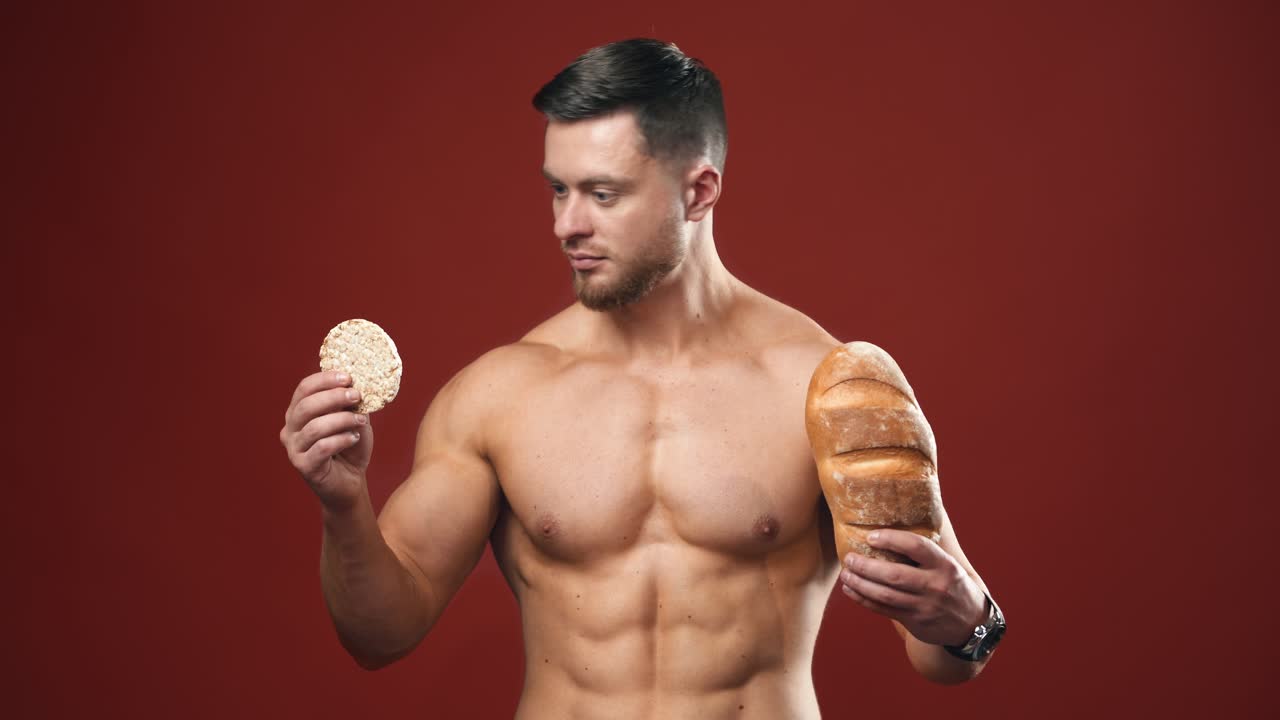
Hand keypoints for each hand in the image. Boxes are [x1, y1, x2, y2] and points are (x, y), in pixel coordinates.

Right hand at [279, 371, 373, 509]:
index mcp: (299, 412)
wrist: (350, 480)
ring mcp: (293, 448)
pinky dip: (341, 439)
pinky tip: (354, 438)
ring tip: (360, 421)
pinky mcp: (303, 466)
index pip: (304, 388)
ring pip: (315, 427)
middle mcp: (290, 428)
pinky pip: (321, 448)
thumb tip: (355, 383)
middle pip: (306, 406)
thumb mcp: (352, 418)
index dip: (325, 379)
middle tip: (356, 395)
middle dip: (334, 397)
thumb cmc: (349, 445)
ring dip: (342, 420)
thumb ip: (350, 402)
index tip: (348, 377)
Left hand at [838, 529, 986, 646]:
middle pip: (894, 575)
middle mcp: (935, 586)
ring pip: (885, 595)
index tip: (871, 536)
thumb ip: (926, 551)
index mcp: (945, 565)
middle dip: (866, 566)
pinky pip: (883, 610)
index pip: (917, 547)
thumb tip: (893, 520)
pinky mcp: (915, 622)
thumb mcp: (949, 564)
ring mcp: (925, 606)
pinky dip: (863, 600)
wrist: (972, 623)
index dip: (892, 539)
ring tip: (845, 574)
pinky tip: (850, 590)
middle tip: (849, 557)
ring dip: (860, 584)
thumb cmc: (953, 584)